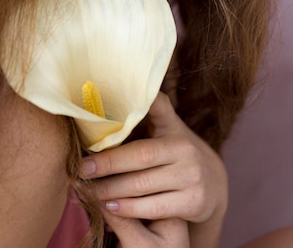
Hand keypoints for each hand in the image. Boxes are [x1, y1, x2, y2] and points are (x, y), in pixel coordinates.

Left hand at [79, 92, 227, 246]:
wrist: (213, 182)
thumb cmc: (177, 149)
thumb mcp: (168, 125)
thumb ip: (151, 108)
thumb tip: (122, 84)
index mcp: (174, 128)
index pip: (148, 120)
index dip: (128, 116)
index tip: (91, 132)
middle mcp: (185, 150)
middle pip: (139, 157)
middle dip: (106, 164)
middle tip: (79, 170)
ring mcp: (192, 177)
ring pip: (143, 186)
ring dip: (111, 190)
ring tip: (88, 191)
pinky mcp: (194, 202)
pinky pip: (154, 207)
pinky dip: (129, 208)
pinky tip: (110, 207)